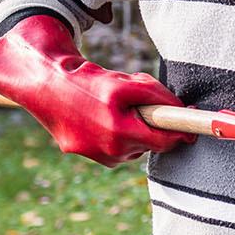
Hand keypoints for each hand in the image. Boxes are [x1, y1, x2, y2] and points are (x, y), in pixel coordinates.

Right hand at [0, 15, 193, 165]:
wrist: (42, 82)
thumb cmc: (87, 80)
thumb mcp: (126, 82)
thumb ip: (157, 97)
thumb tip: (179, 111)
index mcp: (118, 133)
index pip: (163, 142)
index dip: (181, 134)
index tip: (192, 130)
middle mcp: (107, 150)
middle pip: (148, 144)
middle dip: (151, 125)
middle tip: (143, 104)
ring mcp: (92, 154)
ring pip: (130, 145)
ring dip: (132, 128)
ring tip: (113, 105)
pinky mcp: (80, 152)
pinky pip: (112, 146)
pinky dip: (114, 132)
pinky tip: (100, 115)